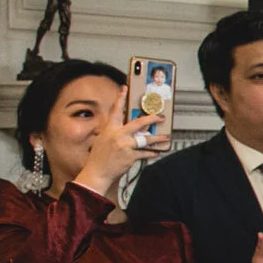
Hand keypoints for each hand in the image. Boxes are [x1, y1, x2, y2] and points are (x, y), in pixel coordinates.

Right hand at [70, 87, 159, 201]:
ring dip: (158, 138)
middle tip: (160, 117)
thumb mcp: (102, 140)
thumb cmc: (98, 158)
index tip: (124, 89)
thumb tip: (127, 129)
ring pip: (146, 139)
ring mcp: (124, 146)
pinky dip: (151, 153)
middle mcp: (117, 135)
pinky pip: (145, 153)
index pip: (115, 111)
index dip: (120, 99)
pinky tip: (156, 152)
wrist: (97, 173)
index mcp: (109, 130)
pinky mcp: (130, 156)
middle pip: (138, 123)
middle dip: (151, 119)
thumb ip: (114, 133)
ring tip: (165, 137)